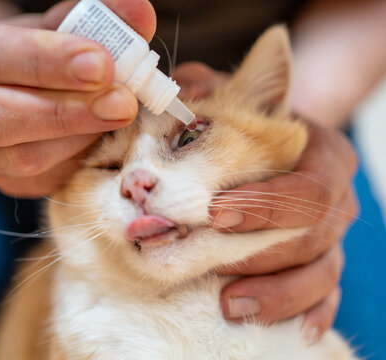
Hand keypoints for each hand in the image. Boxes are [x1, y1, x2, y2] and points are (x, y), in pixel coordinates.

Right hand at [0, 0, 155, 196]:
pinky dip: (79, 160)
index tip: (101, 64)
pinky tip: (102, 139)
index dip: (45, 62)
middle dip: (64, 111)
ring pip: (18, 158)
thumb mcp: (57, 27)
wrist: (13, 90)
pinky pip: (42, 181)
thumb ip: (96, 18)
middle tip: (121, 102)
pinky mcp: (3, 183)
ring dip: (77, 138)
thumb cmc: (35, 55)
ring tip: (118, 116)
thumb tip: (139, 13)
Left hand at [173, 62, 358, 341]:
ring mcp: (331, 236)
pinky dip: (306, 312)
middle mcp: (334, 197)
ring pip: (319, 272)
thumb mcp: (223, 97)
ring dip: (275, 293)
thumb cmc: (242, 122)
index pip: (306, 185)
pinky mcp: (321, 264)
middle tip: (208, 264)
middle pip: (313, 236)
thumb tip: (182, 94)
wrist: (267, 144)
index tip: (214, 214)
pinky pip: (325, 296)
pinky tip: (289, 332)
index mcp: (321, 154)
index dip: (265, 204)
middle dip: (259, 254)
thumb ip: (204, 89)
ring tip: (229, 305)